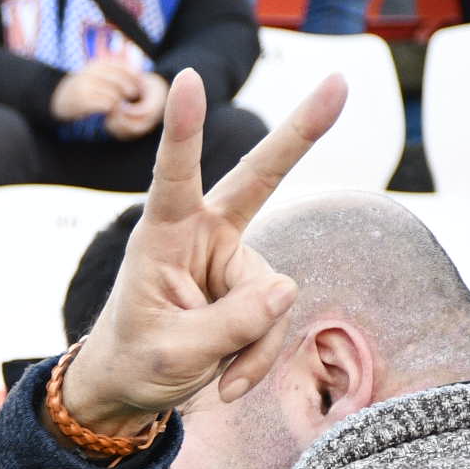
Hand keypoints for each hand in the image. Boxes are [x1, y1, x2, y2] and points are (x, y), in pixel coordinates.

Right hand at [50, 57, 142, 122]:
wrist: (59, 99)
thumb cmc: (83, 87)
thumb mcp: (96, 73)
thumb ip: (114, 71)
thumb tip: (138, 73)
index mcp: (96, 64)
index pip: (123, 68)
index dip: (134, 77)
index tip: (138, 86)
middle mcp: (90, 73)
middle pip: (120, 82)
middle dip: (129, 90)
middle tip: (130, 97)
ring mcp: (86, 86)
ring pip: (114, 95)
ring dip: (118, 102)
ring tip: (116, 104)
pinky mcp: (83, 101)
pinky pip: (107, 105)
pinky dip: (111, 109)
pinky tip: (108, 110)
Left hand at [59, 70, 349, 437]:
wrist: (130, 388)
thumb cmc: (134, 359)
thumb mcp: (172, 353)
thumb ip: (229, 324)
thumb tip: (288, 288)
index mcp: (162, 236)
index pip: (174, 176)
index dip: (184, 130)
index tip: (189, 80)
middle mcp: (202, 235)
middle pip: (259, 177)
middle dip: (301, 133)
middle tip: (339, 82)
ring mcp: (231, 260)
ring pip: (273, 296)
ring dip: (254, 345)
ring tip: (218, 378)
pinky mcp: (252, 288)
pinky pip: (275, 320)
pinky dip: (258, 357)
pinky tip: (229, 381)